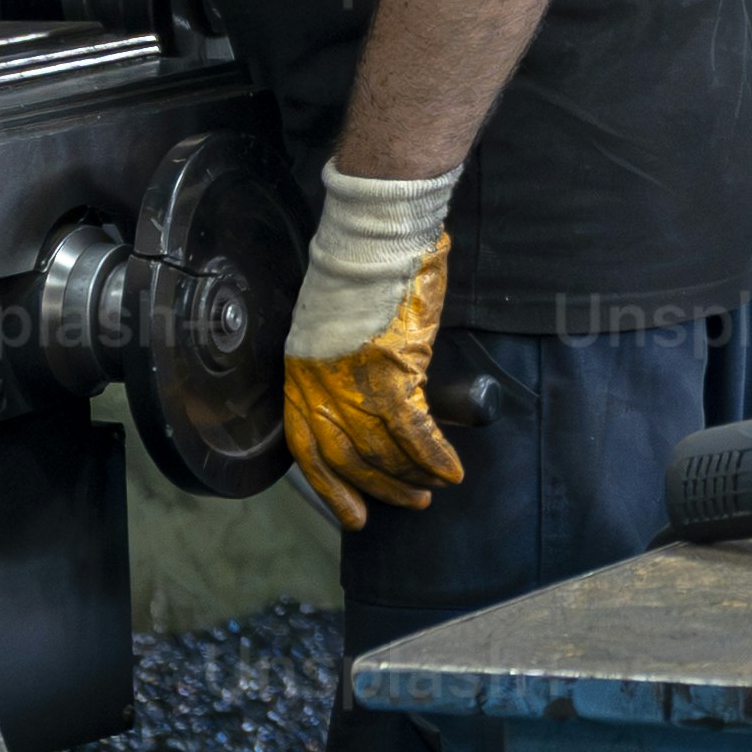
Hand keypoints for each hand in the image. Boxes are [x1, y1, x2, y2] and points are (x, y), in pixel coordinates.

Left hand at [278, 168, 467, 525]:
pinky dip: (434, 457)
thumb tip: (370, 385)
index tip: (352, 514)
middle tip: (409, 501)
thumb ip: (342, 358)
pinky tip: (450, 470)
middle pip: (347, 458)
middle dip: (379, 487)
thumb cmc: (360, 268)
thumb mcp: (333, 321)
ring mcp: (354, 385)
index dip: (330, 487)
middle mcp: (320, 386)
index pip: (308, 447)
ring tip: (433, 487)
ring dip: (410, 476)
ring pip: (381, 451)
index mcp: (301, 372)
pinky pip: (414, 434)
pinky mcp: (391, 377)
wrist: (373, 238)